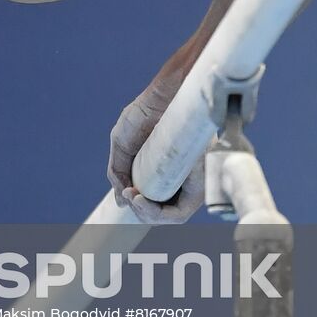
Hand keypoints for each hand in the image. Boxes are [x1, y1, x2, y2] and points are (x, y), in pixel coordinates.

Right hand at [107, 74, 203, 224]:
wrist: (163, 98)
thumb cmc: (143, 116)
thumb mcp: (121, 145)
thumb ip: (118, 172)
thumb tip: (121, 201)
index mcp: (161, 174)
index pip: (150, 202)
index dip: (136, 205)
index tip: (124, 195)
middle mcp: (178, 182)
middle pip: (159, 213)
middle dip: (139, 212)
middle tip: (127, 197)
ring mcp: (190, 185)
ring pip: (168, 218)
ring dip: (146, 214)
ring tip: (133, 199)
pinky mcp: (198, 186)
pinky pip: (179, 213)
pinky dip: (157, 213)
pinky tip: (140, 199)